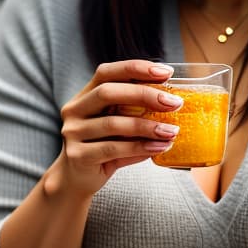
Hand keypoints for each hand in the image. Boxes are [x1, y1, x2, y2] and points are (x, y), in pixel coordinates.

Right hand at [43, 60, 183, 201]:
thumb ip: (136, 110)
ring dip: (148, 126)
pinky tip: (160, 147)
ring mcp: (73, 133)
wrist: (77, 178)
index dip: (136, 68)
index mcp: (85, 95)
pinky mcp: (79, 156)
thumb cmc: (104, 145)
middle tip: (174, 103)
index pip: (107, 72)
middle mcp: (75, 110)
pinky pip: (113, 149)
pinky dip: (140, 147)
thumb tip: (173, 100)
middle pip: (108, 93)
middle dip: (144, 95)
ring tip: (172, 131)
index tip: (166, 72)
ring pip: (113, 123)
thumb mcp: (118, 122)